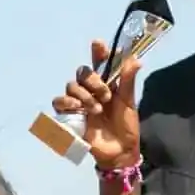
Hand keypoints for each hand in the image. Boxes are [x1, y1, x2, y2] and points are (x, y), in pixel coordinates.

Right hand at [50, 40, 141, 170]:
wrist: (120, 151)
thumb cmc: (126, 126)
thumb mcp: (129, 103)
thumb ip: (128, 81)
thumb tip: (135, 58)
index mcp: (106, 84)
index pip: (100, 63)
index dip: (98, 52)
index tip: (98, 44)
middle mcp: (91, 90)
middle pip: (82, 72)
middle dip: (93, 80)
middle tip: (105, 95)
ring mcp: (80, 102)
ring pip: (71, 86)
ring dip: (84, 95)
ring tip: (97, 109)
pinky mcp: (70, 115)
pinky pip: (59, 102)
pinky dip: (67, 103)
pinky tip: (78, 109)